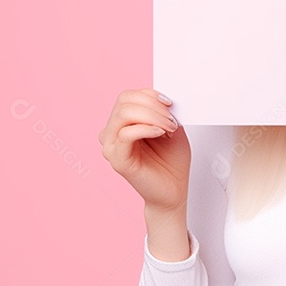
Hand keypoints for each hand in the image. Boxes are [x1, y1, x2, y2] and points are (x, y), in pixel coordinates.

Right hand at [98, 88, 190, 211]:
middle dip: (152, 105)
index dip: (149, 94)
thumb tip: (163, 97)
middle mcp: (113, 133)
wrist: (174, 191)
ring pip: (124, 115)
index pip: (127, 97)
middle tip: (172, 117)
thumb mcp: (172, 127)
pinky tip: (160, 132)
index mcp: (123, 123)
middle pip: (124, 102)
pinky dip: (146, 128)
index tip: (170, 102)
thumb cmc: (171, 162)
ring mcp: (112, 146)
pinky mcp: (117, 160)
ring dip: (152, 115)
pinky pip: (126, 134)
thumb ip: (164, 111)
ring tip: (169, 126)